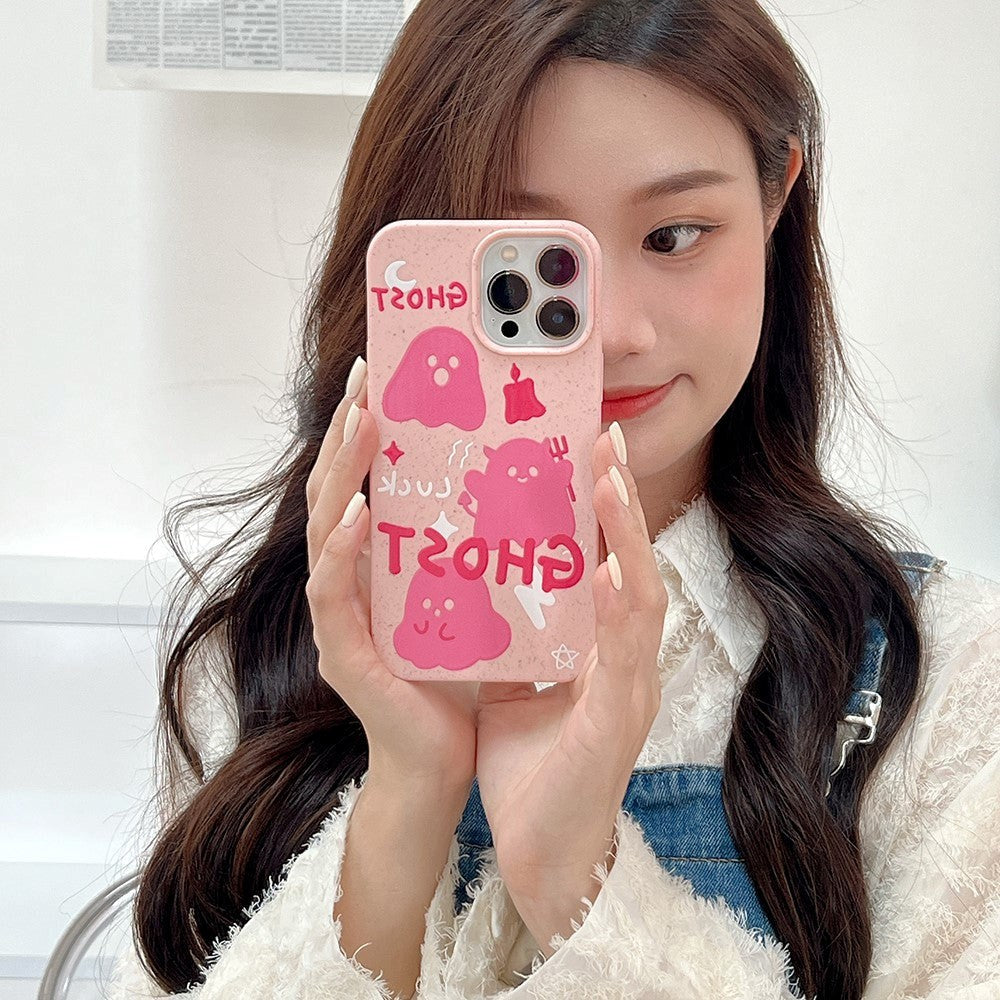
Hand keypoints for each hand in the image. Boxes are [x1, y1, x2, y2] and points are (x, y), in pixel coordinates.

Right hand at [305, 357, 478, 789]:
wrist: (448, 758)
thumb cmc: (460, 677)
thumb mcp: (466, 594)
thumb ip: (468, 545)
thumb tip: (508, 481)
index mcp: (378, 567)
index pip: (364, 487)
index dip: (368, 435)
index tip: (382, 378)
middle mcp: (351, 584)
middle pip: (336, 494)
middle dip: (347, 434)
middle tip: (364, 378)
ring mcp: (341, 617)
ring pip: (325, 530)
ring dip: (341, 473)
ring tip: (360, 422)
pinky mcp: (344, 654)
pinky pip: (332, 594)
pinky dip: (341, 551)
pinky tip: (358, 513)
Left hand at [473, 423, 667, 894]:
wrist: (545, 860)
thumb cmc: (533, 774)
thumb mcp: (513, 690)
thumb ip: (510, 640)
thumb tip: (479, 586)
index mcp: (597, 653)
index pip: (604, 567)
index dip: (601, 511)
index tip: (586, 450)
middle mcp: (622, 664)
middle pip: (632, 566)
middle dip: (621, 504)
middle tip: (604, 439)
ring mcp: (627, 693)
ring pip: (641, 600)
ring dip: (628, 540)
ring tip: (611, 481)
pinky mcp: (615, 728)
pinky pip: (623, 661)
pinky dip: (622, 613)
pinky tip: (615, 572)